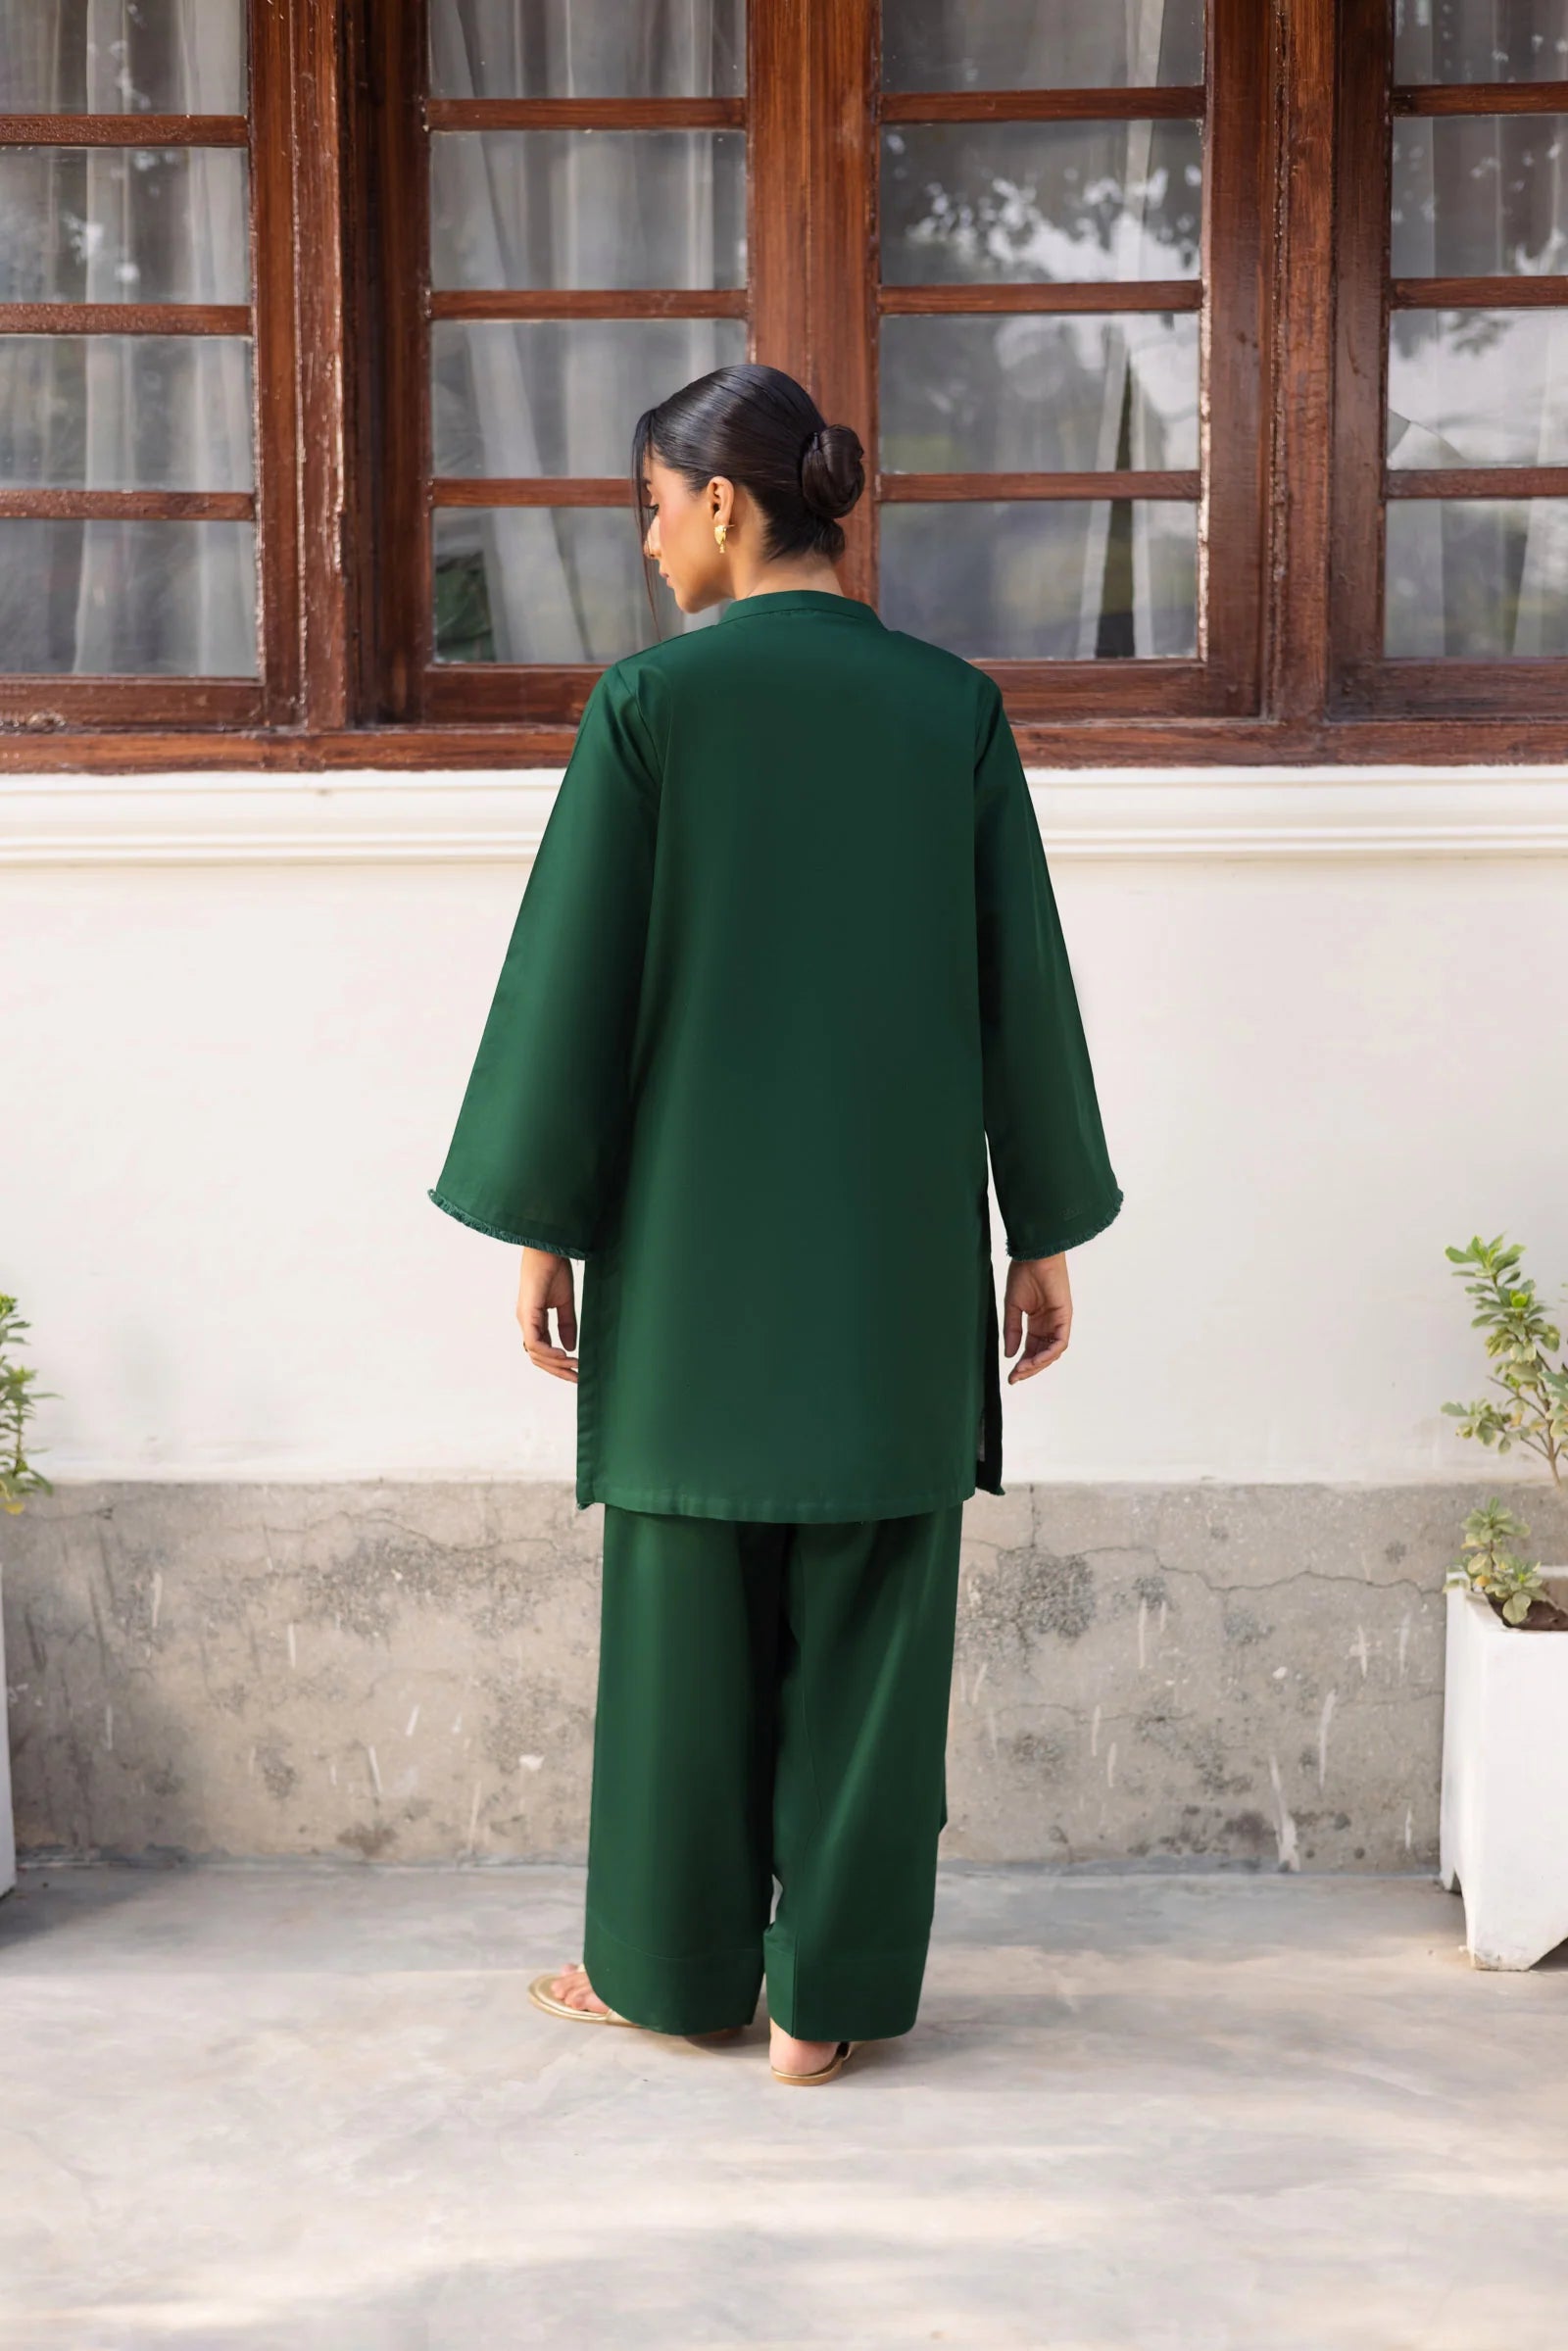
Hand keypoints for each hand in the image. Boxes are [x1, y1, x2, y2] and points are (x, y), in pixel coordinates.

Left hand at [516, 1246, 577, 1382]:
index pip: (542, 1350)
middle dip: (557, 1371)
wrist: (548, 1248)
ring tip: (575, 1366)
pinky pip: (534, 1342)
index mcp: (534, 1320)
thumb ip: (567, 1325)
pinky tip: (564, 1355)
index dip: (558, 1363)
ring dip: (555, 1364)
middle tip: (577, 1378)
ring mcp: (525, 1318)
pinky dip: (549, 1351)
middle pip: (537, 1357)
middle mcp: (526, 1322)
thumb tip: (570, 1347)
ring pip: (534, 1353)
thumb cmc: (554, 1269)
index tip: (577, 1369)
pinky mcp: (528, 1313)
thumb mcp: (565, 1302)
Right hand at [1002, 1252, 1070, 1383]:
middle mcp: (1048, 1325)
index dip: (1021, 1364)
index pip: (1030, 1350)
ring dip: (1037, 1364)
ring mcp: (1058, 1322)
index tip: (1010, 1376)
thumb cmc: (1023, 1275)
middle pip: (1041, 1354)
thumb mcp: (1013, 1307)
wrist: (1033, 1256)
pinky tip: (1035, 1360)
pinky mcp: (1065, 1317)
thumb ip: (1012, 1331)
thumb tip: (1009, 1354)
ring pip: (1052, 1352)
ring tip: (1022, 1370)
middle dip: (1029, 1368)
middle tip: (1015, 1377)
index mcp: (1036, 1322)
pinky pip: (1060, 1342)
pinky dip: (1048, 1353)